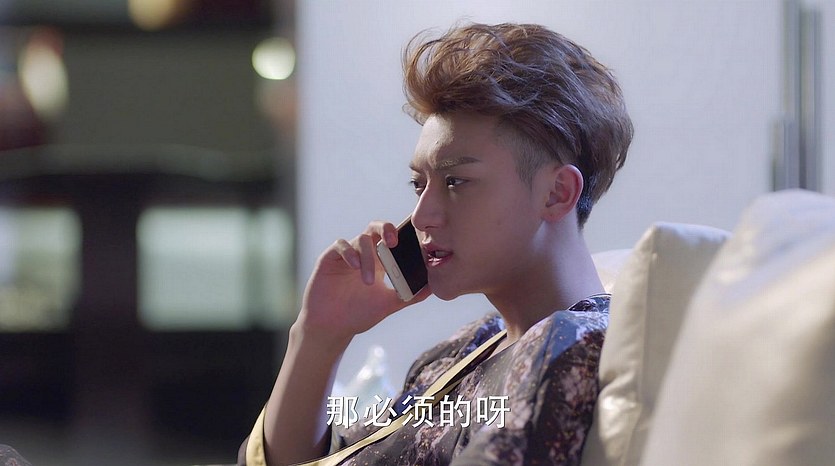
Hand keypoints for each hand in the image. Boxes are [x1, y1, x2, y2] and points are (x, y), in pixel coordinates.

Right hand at [296, 221, 430, 345]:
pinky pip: (340, 245)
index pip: (391, 238)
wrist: (332, 328)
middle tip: (394, 242)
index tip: (412, 242)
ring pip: (361, 239)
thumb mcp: (388, 305)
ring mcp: (346, 255)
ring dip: (368, 257)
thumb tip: (433, 288)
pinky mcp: (329, 258)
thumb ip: (409, 296)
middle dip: (386, 229)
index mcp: (379, 261)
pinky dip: (349, 252)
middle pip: (375, 228)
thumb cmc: (358, 315)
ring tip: (368, 281)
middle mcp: (363, 254)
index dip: (402, 234)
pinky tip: (355, 266)